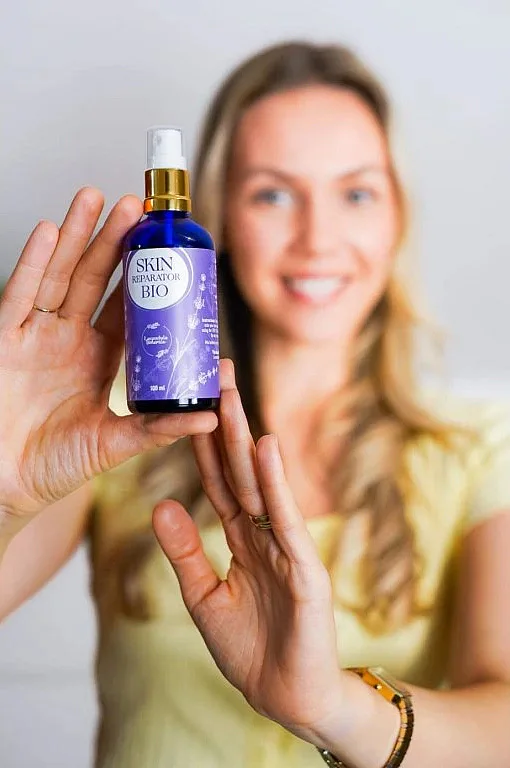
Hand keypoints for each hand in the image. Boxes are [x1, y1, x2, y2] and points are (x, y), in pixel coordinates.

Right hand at [0, 188, 216, 518]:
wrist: (4, 484)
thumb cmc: (56, 466)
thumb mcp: (115, 443)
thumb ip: (159, 428)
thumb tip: (213, 417)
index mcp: (100, 358)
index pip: (128, 307)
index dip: (146, 276)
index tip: (168, 246)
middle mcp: (70, 339)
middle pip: (95, 279)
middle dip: (114, 241)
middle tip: (137, 205)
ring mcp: (36, 335)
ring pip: (59, 275)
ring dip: (77, 235)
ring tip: (97, 198)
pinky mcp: (4, 339)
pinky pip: (19, 293)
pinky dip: (33, 262)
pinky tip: (49, 230)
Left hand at [153, 360, 346, 745]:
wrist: (287, 696)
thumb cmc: (250, 648)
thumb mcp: (203, 596)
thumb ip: (185, 551)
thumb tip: (160, 504)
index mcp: (242, 538)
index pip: (218, 480)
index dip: (203, 441)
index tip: (191, 400)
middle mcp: (265, 533)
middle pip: (241, 468)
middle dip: (227, 420)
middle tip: (217, 371)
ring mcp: (287, 547)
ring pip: (262, 484)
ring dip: (246, 437)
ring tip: (233, 393)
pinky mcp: (306, 569)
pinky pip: (286, 520)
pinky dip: (276, 484)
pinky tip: (265, 449)